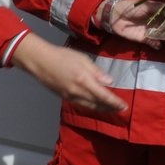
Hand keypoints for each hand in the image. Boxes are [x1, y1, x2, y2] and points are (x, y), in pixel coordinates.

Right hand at [9, 36, 126, 112]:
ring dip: (102, 109)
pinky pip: (81, 104)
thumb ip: (97, 72)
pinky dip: (91, 106)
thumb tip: (110, 82)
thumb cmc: (62, 56)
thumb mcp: (82, 59)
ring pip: (89, 106)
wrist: (40, 61)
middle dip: (110, 108)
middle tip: (121, 109)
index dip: (115, 103)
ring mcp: (70, 96)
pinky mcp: (64, 97)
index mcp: (84, 80)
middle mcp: (78, 92)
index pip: (104, 96)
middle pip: (98, 104)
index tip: (124, 106)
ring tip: (111, 109)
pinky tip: (96, 104)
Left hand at [97, 0, 164, 46]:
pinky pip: (154, 43)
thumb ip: (161, 9)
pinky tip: (158, 44)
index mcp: (160, 12)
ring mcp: (152, 31)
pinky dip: (157, 44)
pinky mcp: (145, 39)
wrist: (117, 15)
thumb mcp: (148, 5)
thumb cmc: (133, 7)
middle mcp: (158, 22)